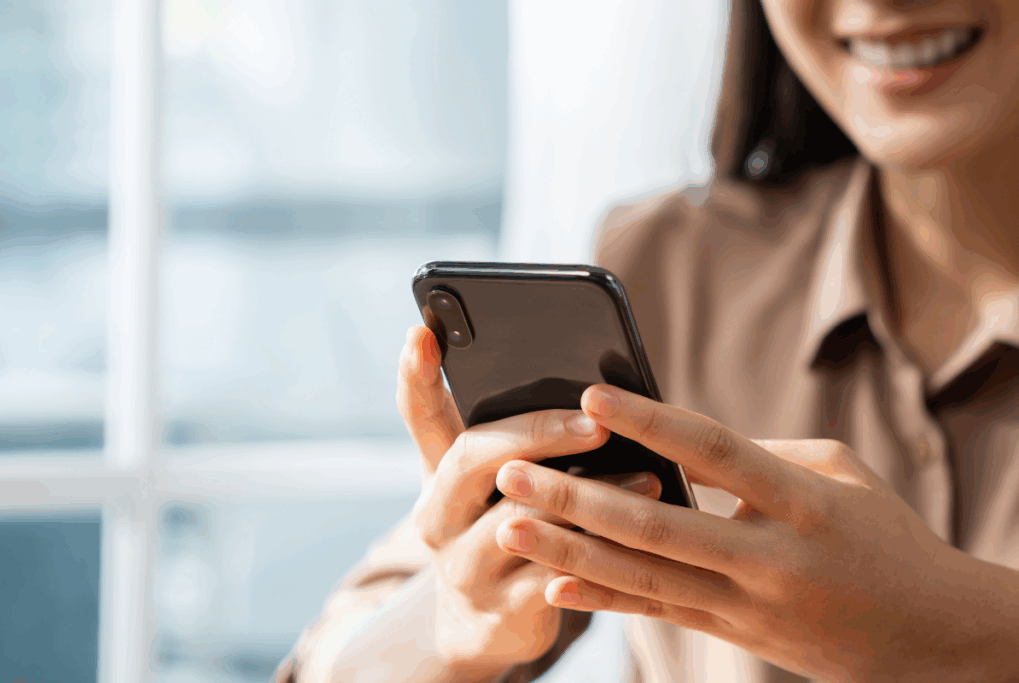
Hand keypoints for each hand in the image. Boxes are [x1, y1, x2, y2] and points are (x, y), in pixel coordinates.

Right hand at [396, 327, 661, 674]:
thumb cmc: (496, 530)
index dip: (417, 375)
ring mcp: (464, 568)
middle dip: (536, 433)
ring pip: (521, 522)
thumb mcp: (486, 485)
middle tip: (593, 422)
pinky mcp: (502, 614)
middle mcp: (438, 517)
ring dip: (588, 498)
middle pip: (472, 459)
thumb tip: (578, 384)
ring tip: (645, 477)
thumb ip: (511, 435)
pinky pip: (554, 580)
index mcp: (437, 474)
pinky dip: (599, 557)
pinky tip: (639, 542)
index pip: (421, 415)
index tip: (422, 332)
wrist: (477, 628)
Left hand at [492, 384, 1018, 681]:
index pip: (715, 453)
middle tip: (511, 470)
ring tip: (508, 526)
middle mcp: (768, 559)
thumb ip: (757, 454)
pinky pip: (657, 614)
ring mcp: (747, 605)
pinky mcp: (733, 633)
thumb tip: (675, 439)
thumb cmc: (883, 535)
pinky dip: (602, 601)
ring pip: (642, 578)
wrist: (927, 635)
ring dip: (568, 552)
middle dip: (576, 498)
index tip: (590, 396)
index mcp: (801, 503)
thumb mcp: (837, 474)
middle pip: (656, 525)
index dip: (650, 422)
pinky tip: (551, 586)